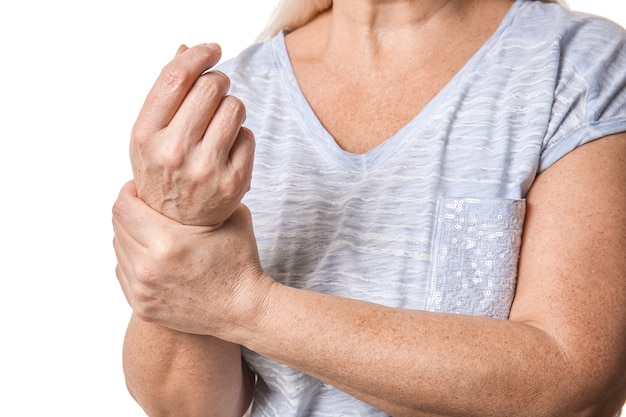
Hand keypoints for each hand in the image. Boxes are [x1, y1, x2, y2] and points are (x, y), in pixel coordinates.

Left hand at [112, 181, 272, 338]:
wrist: (244, 310)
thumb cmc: (240, 262)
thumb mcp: (232, 216)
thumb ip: (206, 196)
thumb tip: (186, 179)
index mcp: (167, 242)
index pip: (124, 207)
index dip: (129, 192)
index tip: (140, 188)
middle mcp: (148, 267)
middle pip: (117, 226)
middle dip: (130, 211)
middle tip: (147, 207)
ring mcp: (142, 290)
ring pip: (118, 249)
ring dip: (131, 235)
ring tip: (152, 231)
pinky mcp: (142, 307)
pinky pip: (123, 272)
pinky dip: (133, 260)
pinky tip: (154, 256)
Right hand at [130, 43, 254, 227]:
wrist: (178, 226)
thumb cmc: (163, 171)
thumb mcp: (151, 134)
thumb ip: (167, 93)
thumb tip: (186, 48)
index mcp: (146, 136)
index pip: (176, 78)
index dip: (198, 56)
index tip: (212, 49)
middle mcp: (173, 152)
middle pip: (211, 87)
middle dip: (218, 82)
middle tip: (216, 93)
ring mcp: (205, 168)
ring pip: (234, 107)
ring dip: (231, 109)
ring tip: (219, 125)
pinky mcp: (233, 181)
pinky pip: (248, 135)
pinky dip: (241, 137)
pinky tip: (227, 151)